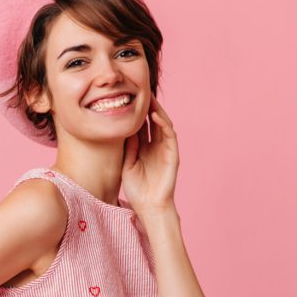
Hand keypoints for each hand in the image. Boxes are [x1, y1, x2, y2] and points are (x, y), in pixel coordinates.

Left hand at [120, 93, 178, 213]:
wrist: (149, 207)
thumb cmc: (137, 189)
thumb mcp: (127, 164)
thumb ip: (128, 147)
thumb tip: (124, 128)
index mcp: (144, 147)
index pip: (141, 125)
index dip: (135, 112)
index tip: (125, 98)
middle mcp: (156, 146)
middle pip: (152, 121)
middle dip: (147, 106)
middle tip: (138, 90)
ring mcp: (165, 149)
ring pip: (162, 124)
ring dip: (156, 110)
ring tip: (148, 97)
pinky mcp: (172, 154)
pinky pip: (169, 135)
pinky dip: (163, 124)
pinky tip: (155, 115)